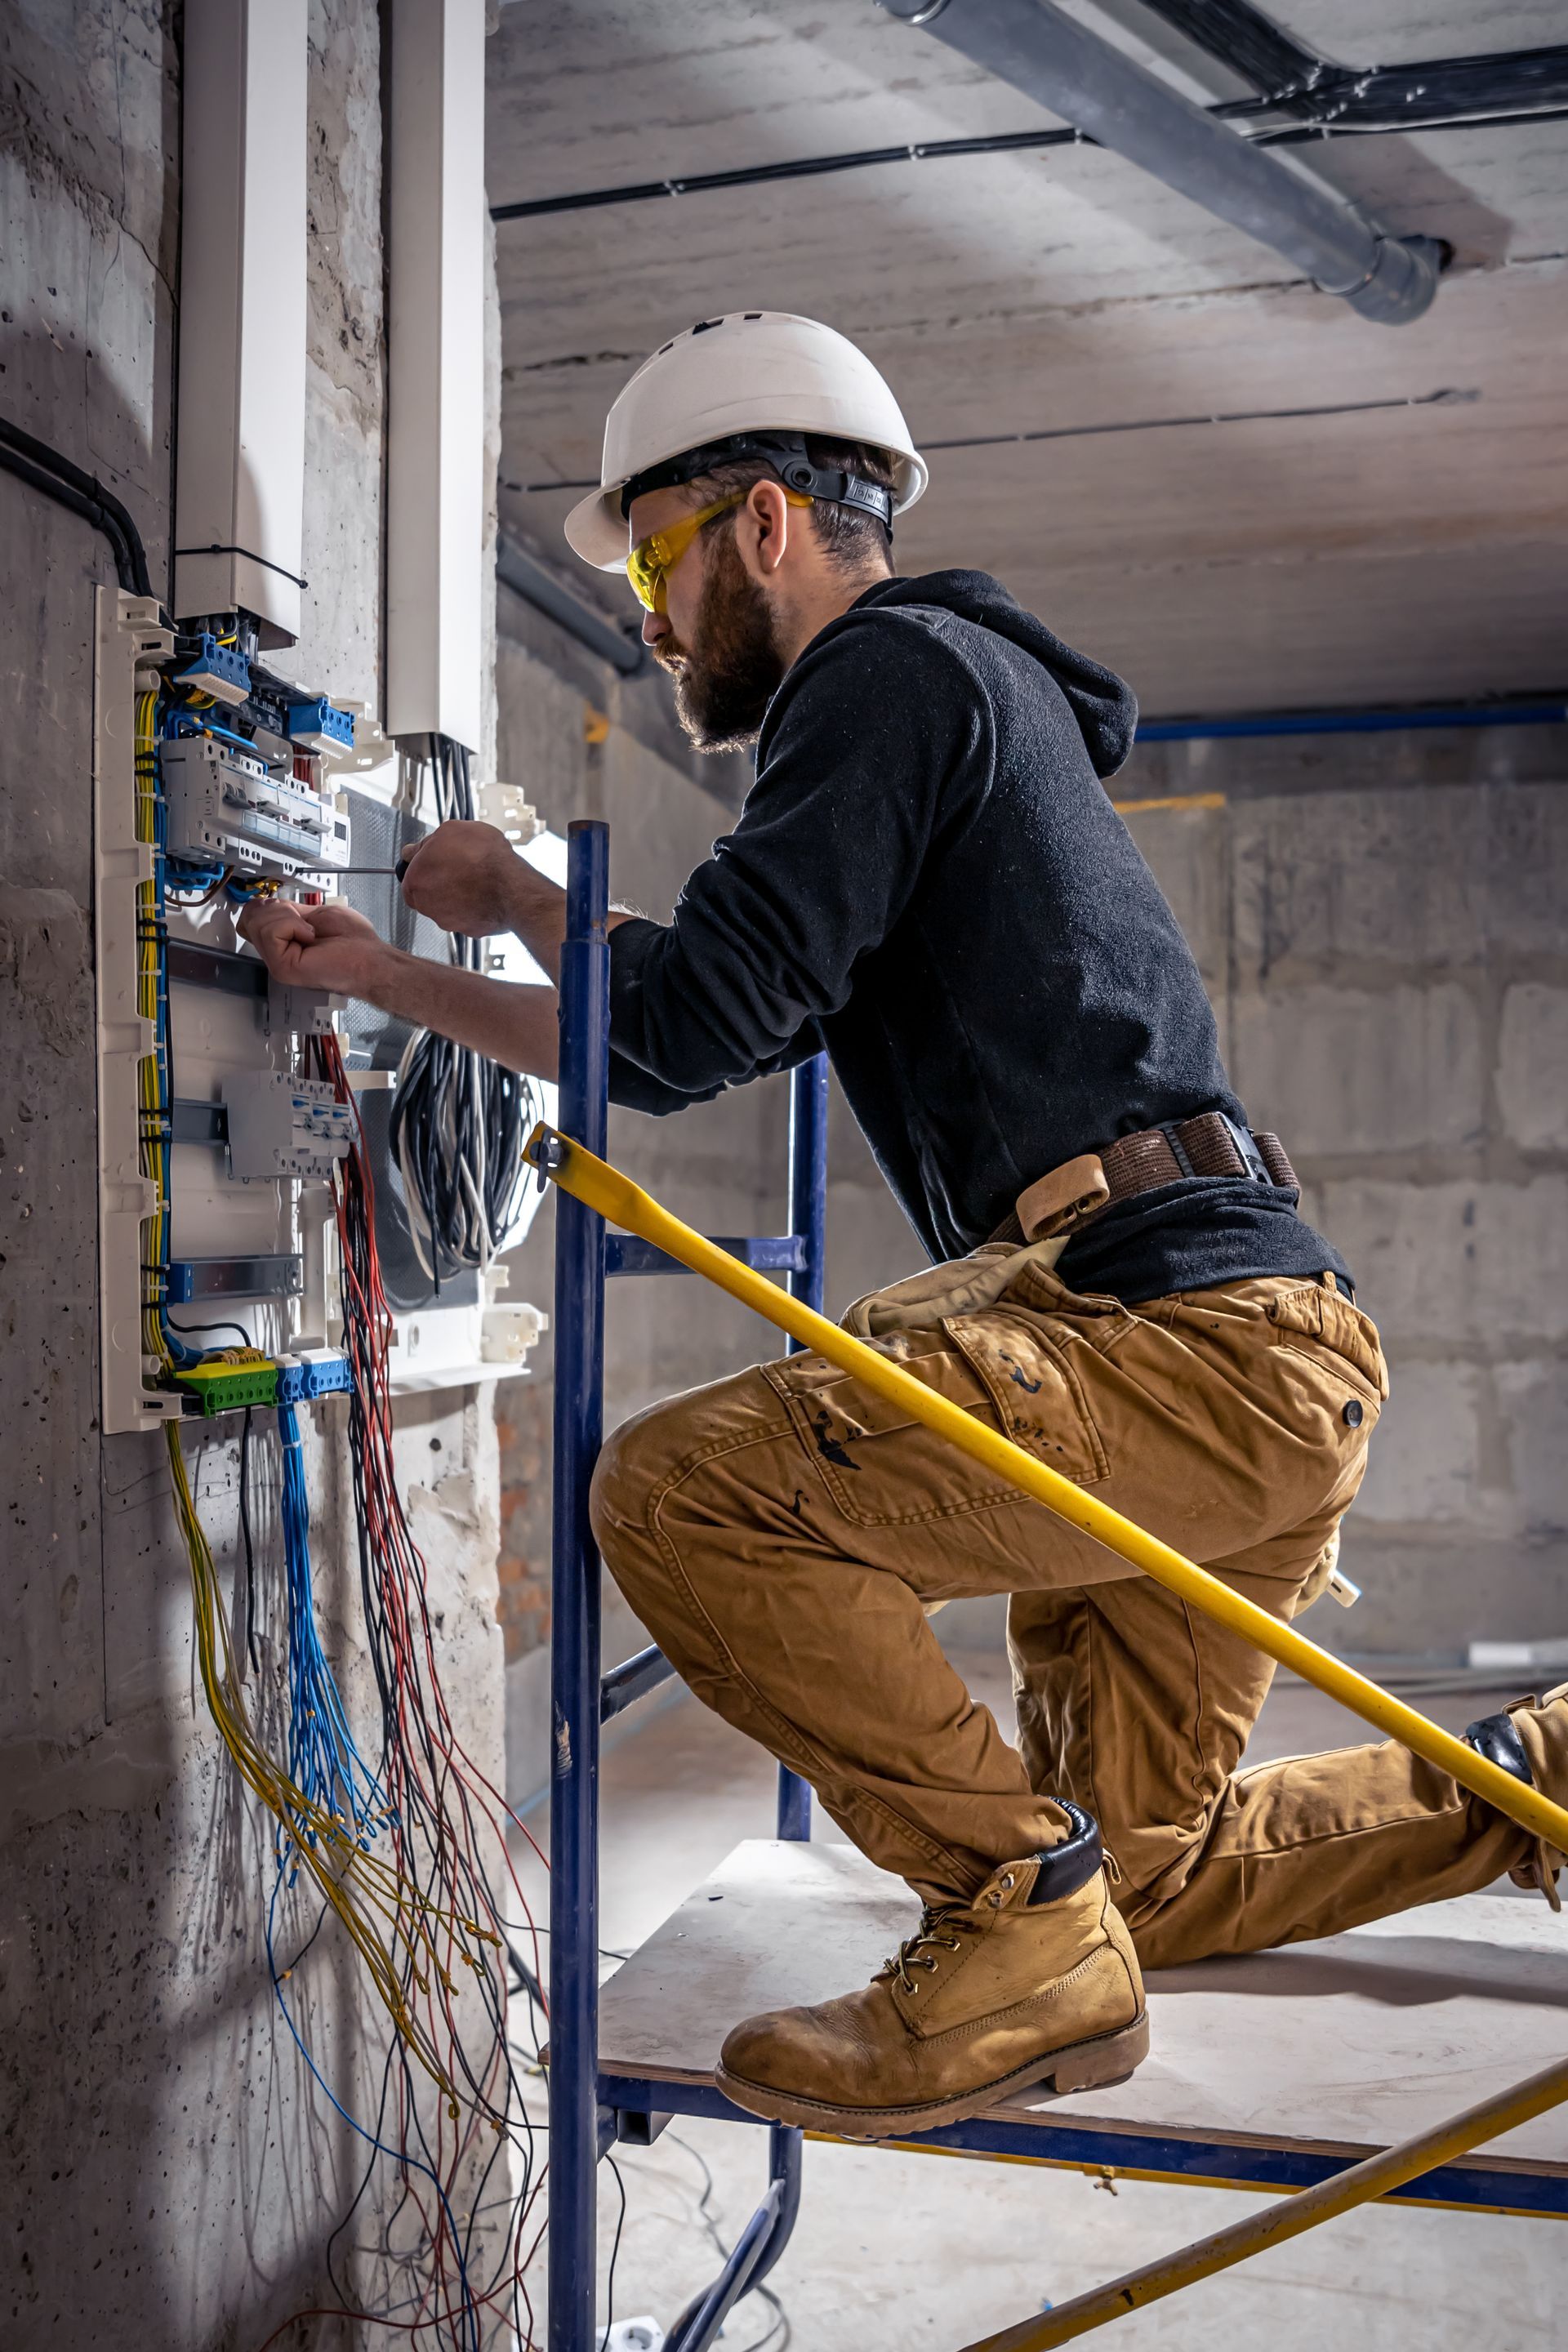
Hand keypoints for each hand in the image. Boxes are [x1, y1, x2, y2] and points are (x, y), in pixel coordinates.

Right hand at [236, 894, 389, 996]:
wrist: (369, 958)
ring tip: (310, 932)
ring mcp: (276, 962)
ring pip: (258, 921)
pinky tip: (310, 938)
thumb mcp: (315, 914)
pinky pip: (271, 932)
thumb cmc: (353, 941)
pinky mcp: (281, 967)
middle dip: (278, 908)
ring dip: (289, 917)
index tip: (294, 911)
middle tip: (305, 923)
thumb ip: (288, 912)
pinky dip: (293, 926)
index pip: (249, 917)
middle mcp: (275, 952)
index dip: (266, 905)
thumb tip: (267, 903)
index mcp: (281, 941)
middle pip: (249, 916)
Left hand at [400, 820, 537, 936]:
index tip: (437, 859)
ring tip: (477, 879)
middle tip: (459, 867)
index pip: (409, 876)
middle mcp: (427, 906)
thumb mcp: (450, 831)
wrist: (511, 887)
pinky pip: (469, 916)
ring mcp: (449, 922)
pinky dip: (475, 906)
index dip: (424, 865)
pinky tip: (487, 892)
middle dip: (441, 880)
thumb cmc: (481, 857)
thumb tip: (414, 850)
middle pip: (428, 893)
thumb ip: (426, 843)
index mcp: (415, 882)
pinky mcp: (470, 931)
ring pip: (449, 906)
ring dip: (458, 894)